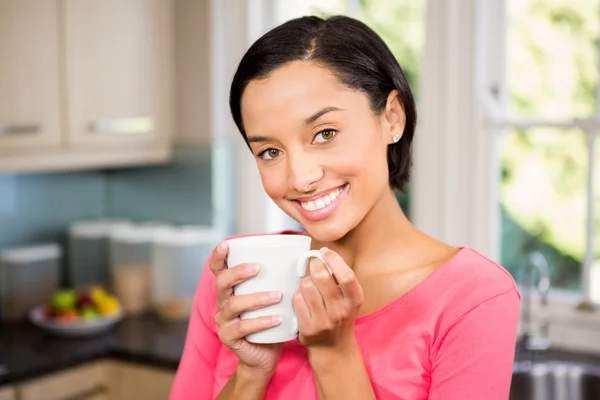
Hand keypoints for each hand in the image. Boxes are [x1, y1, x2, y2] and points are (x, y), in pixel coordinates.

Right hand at [211, 241, 284, 377]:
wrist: (266, 355)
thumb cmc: (271, 321)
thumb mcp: (273, 297)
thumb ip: (279, 280)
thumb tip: (302, 259)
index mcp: (231, 289)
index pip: (218, 269)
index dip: (218, 256)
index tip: (227, 244)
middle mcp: (223, 302)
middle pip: (221, 282)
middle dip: (237, 272)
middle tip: (257, 267)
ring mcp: (224, 320)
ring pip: (234, 305)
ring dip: (257, 298)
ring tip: (278, 296)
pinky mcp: (229, 337)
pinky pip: (243, 327)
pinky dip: (261, 321)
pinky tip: (277, 319)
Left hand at [293, 248, 363, 351]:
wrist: (333, 347)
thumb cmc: (339, 315)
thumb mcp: (348, 298)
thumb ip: (340, 278)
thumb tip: (323, 255)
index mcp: (354, 300)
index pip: (346, 276)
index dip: (334, 260)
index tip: (325, 252)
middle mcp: (341, 312)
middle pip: (322, 278)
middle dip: (314, 266)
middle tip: (314, 265)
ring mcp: (324, 322)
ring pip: (306, 287)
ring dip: (305, 283)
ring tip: (309, 287)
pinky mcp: (308, 329)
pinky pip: (297, 300)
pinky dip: (298, 296)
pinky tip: (303, 301)